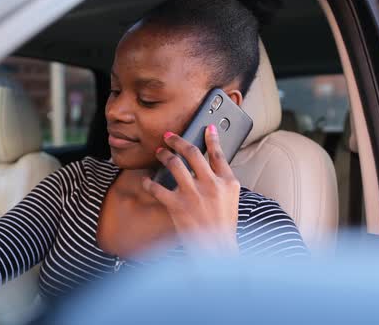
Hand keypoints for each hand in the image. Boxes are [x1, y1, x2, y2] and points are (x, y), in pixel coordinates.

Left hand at [142, 124, 240, 254]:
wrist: (216, 250)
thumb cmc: (223, 226)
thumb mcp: (231, 200)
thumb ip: (222, 181)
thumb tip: (211, 163)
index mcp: (227, 182)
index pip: (219, 154)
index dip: (213, 138)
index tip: (208, 127)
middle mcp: (211, 185)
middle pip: (192, 153)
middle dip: (178, 141)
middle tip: (168, 136)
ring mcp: (193, 195)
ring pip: (174, 164)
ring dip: (163, 155)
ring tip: (158, 152)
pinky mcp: (177, 206)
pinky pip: (158, 188)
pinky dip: (150, 182)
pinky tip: (147, 180)